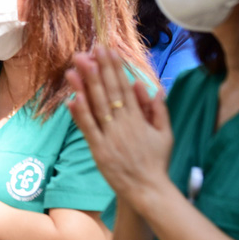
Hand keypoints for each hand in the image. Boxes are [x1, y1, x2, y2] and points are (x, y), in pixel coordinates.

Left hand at [66, 45, 173, 207]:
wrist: (149, 190)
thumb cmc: (157, 161)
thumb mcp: (165, 133)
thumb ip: (158, 109)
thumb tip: (150, 87)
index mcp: (139, 119)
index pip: (125, 87)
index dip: (116, 68)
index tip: (108, 50)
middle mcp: (124, 125)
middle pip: (109, 92)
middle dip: (99, 69)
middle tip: (90, 49)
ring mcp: (110, 137)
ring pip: (96, 106)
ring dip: (85, 85)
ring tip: (76, 67)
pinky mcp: (99, 150)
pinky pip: (88, 129)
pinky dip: (80, 114)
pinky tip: (72, 98)